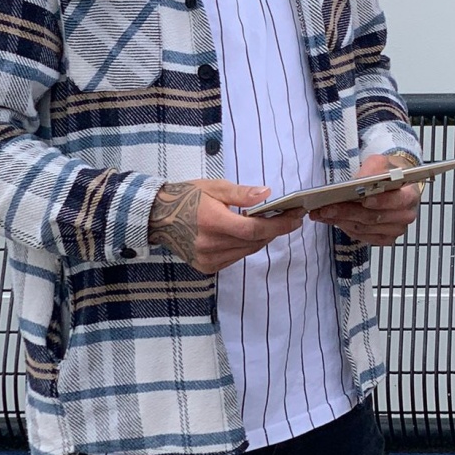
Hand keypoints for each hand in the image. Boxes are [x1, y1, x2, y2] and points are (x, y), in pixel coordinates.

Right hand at [149, 179, 304, 272]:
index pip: (254, 230)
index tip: (296, 216)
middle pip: (254, 241)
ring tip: (270, 222)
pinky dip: (246, 245)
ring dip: (262, 237)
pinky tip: (247, 233)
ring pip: (248, 250)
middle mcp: (210, 246)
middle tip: (288, 215)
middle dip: (275, 229)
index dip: (279, 225)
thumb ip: (242, 194)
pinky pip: (236, 257)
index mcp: (213, 223)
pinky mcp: (206, 267)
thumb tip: (267, 194)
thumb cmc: (187, 197)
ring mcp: (208, 259)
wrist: (157, 217)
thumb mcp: (215, 188)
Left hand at [307, 153, 420, 244]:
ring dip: (341, 221)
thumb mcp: (380, 163)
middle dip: (348, 212)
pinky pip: (362, 236)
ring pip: (365, 228)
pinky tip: (331, 219)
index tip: (364, 199)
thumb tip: (359, 183)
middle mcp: (406, 215)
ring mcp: (395, 230)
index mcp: (411, 194)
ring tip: (322, 213)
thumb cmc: (386, 173)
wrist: (390, 185)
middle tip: (327, 208)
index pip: (400, 200)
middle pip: (375, 217)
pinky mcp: (384, 239)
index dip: (382, 201)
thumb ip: (372, 169)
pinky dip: (344, 228)